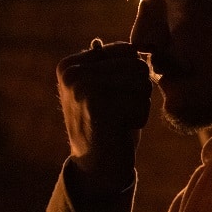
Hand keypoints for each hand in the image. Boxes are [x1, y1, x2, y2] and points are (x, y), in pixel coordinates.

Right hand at [57, 39, 151, 189]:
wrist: (96, 169)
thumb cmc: (108, 126)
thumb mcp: (104, 91)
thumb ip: (105, 66)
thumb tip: (107, 42)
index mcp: (70, 65)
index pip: (127, 51)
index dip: (133, 78)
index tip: (112, 100)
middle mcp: (72, 72)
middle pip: (137, 65)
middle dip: (138, 92)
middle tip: (118, 113)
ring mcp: (82, 88)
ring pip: (142, 83)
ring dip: (139, 106)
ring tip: (119, 121)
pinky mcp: (97, 105)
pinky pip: (141, 102)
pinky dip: (138, 120)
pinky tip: (119, 131)